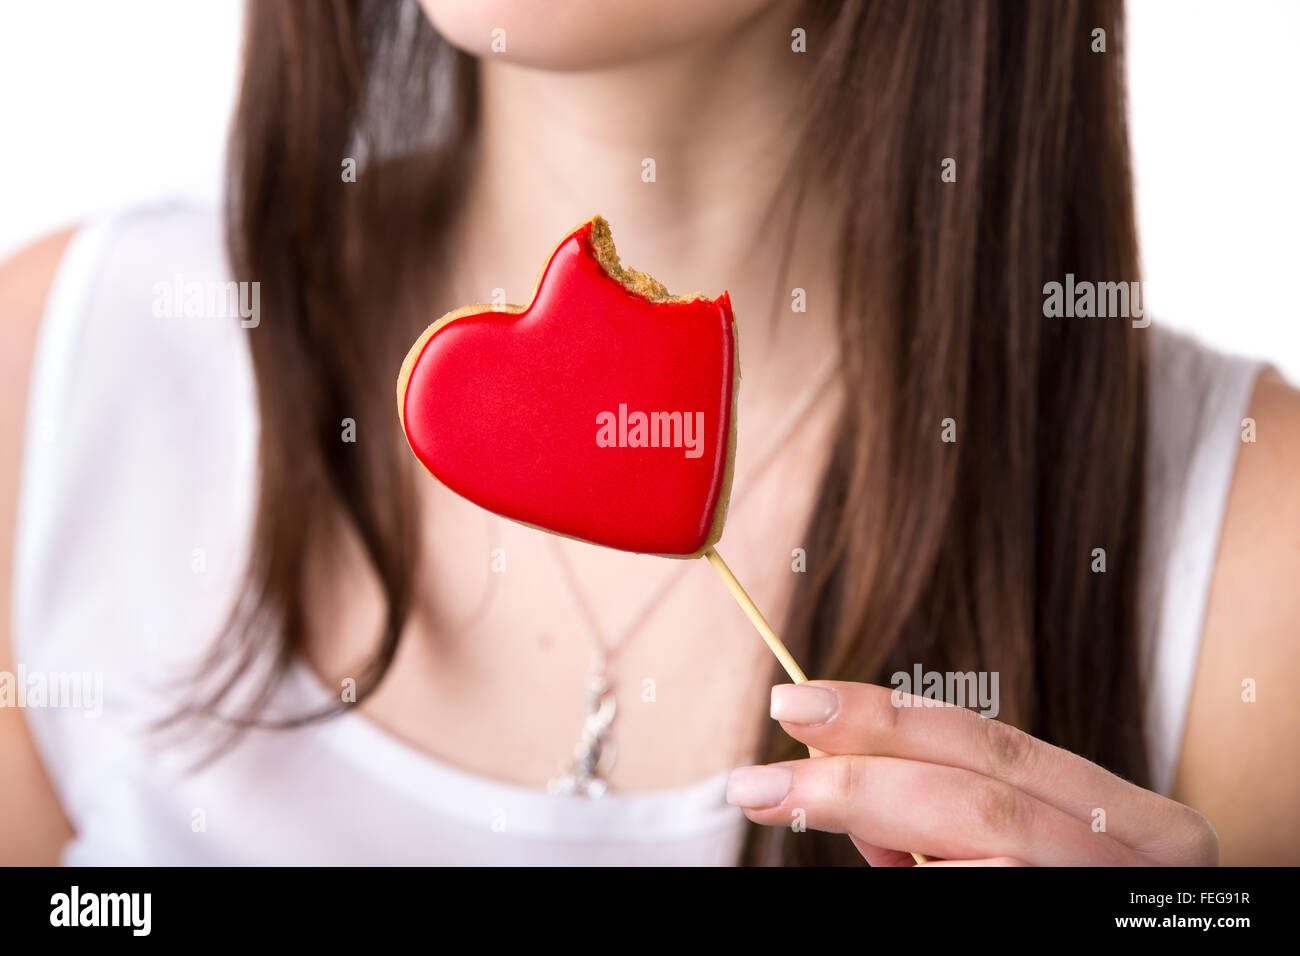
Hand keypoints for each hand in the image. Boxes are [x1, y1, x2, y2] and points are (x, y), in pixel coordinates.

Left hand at [726, 681, 1219, 865]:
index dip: (888, 717)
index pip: (993, 744)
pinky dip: (926, 885)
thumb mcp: (1021, 855)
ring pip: (989, 846)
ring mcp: (1123, 903)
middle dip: (861, 774)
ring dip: (878, 826)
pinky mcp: (1089, 934)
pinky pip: (986, 899)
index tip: (795, 700)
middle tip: (757, 779)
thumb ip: (947, 818)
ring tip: (795, 815)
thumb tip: (836, 777)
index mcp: (1135, 819)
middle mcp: (1147, 855)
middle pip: (984, 792)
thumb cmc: (1063, 895)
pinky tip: (891, 871)